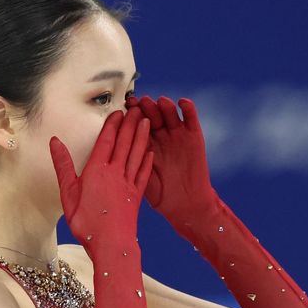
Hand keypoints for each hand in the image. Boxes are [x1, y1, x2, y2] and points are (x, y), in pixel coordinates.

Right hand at [49, 107, 153, 260]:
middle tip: (137, 107)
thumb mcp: (68, 194)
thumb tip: (55, 142)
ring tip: (147, 121)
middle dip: (131, 124)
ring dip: (142, 136)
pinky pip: (144, 172)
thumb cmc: (86, 223)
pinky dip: (147, 160)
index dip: (113, 125)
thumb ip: (63, 166)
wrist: (112, 245)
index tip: (118, 111)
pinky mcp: (137, 195)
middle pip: (125, 143)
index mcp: (97, 171)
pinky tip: (151, 151)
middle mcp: (116, 173)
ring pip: (137, 153)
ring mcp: (129, 183)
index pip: (107, 141)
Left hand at [126, 95, 217, 223]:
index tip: (124, 107)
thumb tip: (113, 155)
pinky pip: (190, 119)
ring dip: (164, 106)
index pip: (136, 125)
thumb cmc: (161, 196)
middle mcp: (160, 136)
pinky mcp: (194, 136)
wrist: (186, 205)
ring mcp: (177, 135)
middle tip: (140, 102)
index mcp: (144, 144)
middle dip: (145, 107)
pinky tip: (182, 103)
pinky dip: (188, 109)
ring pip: (169, 114)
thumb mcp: (141, 181)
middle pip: (151, 115)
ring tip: (160, 102)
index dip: (131, 115)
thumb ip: (132, 166)